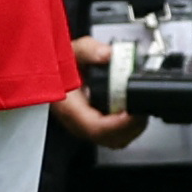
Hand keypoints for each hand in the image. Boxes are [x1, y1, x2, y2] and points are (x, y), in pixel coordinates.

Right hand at [55, 35, 143, 150]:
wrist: (50, 71)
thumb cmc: (57, 65)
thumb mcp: (70, 51)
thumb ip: (89, 50)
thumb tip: (108, 55)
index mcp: (68, 106)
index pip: (95, 127)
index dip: (119, 124)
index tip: (134, 112)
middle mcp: (75, 122)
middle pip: (109, 139)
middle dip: (132, 127)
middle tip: (142, 108)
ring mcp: (84, 127)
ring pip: (113, 141)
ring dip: (131, 129)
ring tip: (138, 109)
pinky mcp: (91, 127)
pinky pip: (112, 136)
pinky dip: (126, 128)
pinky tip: (130, 112)